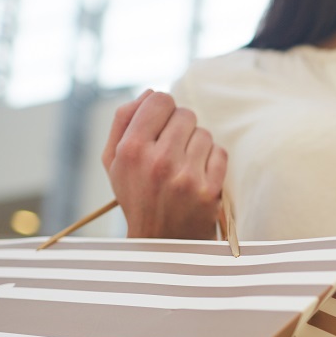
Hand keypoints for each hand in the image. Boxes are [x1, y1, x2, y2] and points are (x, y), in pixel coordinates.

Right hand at [101, 90, 227, 239]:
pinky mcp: (209, 191)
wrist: (161, 245)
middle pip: (185, 114)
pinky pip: (220, 153)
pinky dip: (213, 161)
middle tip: (174, 150)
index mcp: (130, 150)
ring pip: (204, 134)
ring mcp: (186, 177)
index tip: (163, 123)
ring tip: (185, 167)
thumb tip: (150, 92)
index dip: (163, 108)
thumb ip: (124, 121)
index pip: (159, 100)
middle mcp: (158, 161)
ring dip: (198, 146)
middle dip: (182, 128)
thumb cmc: (137, 197)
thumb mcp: (115, 162)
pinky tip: (200, 177)